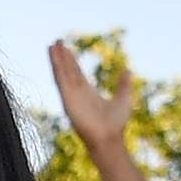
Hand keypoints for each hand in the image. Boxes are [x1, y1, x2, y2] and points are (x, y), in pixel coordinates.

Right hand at [46, 38, 135, 164]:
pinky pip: (61, 81)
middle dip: (62, 57)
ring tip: (51, 45)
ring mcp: (71, 96)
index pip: (76, 73)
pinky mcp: (68, 100)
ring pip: (62, 73)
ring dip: (56, 59)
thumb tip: (129, 71)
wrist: (109, 139)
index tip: (66, 48)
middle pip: (67, 70)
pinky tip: (54, 57)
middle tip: (57, 42)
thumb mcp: (124, 99)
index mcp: (87, 93)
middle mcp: (77, 93)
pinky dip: (57, 68)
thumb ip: (124, 85)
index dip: (71, 60)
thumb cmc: (116, 124)